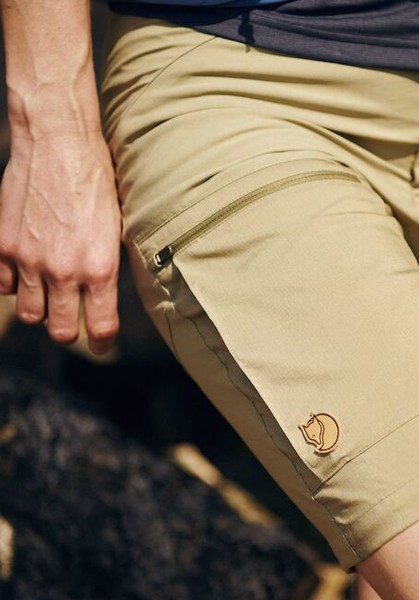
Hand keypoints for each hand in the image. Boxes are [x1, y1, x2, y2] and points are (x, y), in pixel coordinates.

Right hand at [0, 131, 120, 353]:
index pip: (101, 327)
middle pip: (62, 330)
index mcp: (101, 268)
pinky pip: (3, 286)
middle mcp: (64, 271)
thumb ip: (106, 266)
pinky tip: (25, 269)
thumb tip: (103, 294)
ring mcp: (29, 261)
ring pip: (30, 313)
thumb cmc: (95, 182)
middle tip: (74, 321)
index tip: (104, 345)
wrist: (58, 144)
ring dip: (40, 309)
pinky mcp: (2, 246)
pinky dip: (13, 284)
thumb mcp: (116, 228)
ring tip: (49, 293)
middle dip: (70, 331)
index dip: (103, 343)